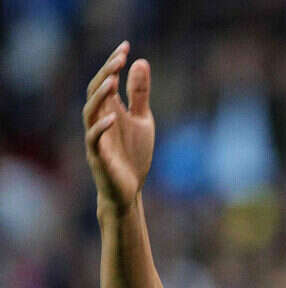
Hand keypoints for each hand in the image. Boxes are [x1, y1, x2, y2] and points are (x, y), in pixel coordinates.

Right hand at [82, 41, 154, 212]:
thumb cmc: (133, 154)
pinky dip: (101, 128)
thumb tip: (140, 61)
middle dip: (106, 73)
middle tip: (119, 57)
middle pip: (96, 91)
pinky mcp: (98, 156)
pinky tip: (112, 117)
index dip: (114, 63)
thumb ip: (139, 94)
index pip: (106, 80)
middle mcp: (99, 120)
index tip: (126, 46)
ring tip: (112, 80)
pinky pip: (94, 139)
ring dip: (100, 96)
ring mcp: (96, 137)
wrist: (129, 189)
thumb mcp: (142, 119)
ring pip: (89, 111)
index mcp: (109, 109)